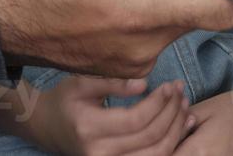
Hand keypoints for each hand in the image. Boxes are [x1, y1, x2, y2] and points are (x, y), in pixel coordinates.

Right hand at [31, 76, 192, 155]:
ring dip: (176, 131)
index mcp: (89, 128)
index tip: (170, 85)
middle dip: (171, 114)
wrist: (47, 127)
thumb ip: (113, 83)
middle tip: (180, 91)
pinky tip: (181, 127)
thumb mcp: (81, 84)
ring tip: (185, 107)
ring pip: (156, 155)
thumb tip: (145, 83)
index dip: (158, 103)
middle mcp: (99, 153)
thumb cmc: (65, 100)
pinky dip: (170, 145)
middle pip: (150, 138)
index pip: (135, 120)